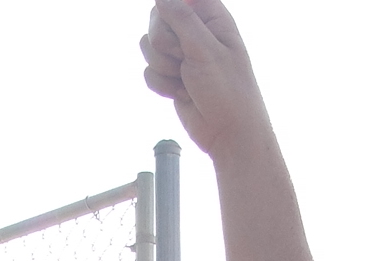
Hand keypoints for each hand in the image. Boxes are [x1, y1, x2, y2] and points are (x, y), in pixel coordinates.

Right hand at [143, 0, 266, 157]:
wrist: (228, 132)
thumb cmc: (227, 90)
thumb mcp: (205, 49)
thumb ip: (182, 19)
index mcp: (211, 18)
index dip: (171, 11)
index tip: (178, 32)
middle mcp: (195, 32)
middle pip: (157, 20)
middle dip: (163, 43)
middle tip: (182, 57)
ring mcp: (181, 55)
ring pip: (149, 47)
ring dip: (163, 67)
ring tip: (185, 80)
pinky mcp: (171, 76)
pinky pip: (149, 71)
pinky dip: (161, 85)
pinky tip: (182, 94)